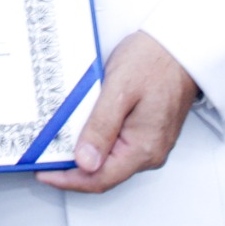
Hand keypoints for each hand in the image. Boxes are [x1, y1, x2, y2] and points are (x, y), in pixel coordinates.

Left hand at [37, 30, 196, 194]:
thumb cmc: (155, 61)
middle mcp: (151, 152)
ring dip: (84, 154)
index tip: (44, 172)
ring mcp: (151, 144)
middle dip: (73, 168)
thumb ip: (101, 127)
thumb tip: (85, 161)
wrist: (180, 46)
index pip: (99, 179)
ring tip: (59, 141)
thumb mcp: (119, 89)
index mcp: (144, 148)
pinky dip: (98, 142)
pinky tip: (83, 130)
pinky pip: (119, 147)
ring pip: (110, 161)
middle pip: (104, 174)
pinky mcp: (149, 133)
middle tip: (45, 155)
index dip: (68, 179)